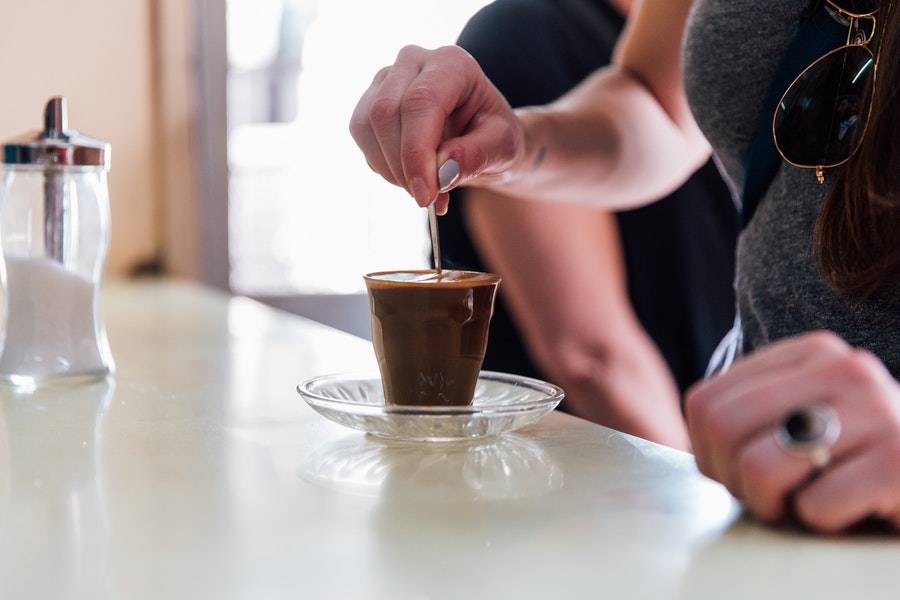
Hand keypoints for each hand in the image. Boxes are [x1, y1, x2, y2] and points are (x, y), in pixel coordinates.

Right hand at [349, 45, 526, 213]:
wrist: (483, 135)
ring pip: (365, 126)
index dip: (416, 153)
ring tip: (424, 187)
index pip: (420, 103)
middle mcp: (413, 61)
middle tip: (428, 198)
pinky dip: (384, 167)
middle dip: (402, 166)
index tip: (426, 195)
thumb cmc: (494, 136)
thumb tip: (441, 171)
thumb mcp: (502, 148)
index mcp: (453, 63)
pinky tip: (411, 176)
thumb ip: (476, 156)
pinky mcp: (370, 101)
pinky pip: (362, 140)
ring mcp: (386, 79)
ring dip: (390, 169)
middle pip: (385, 113)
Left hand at [684, 331, 899, 532]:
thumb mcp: (810, 420)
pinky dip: (823, 525)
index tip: (740, 474)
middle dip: (733, 480)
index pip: (706, 402)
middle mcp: (846, 369)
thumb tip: (695, 439)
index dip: (708, 453)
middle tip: (769, 498)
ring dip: (773, 506)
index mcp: (813, 353)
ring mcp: (879, 412)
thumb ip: (756, 415)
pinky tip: (855, 513)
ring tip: (807, 505)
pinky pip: (816, 508)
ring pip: (761, 468)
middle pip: (721, 428)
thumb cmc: (864, 463)